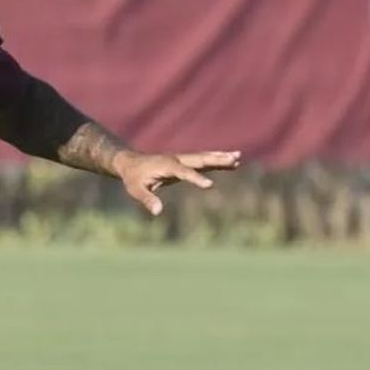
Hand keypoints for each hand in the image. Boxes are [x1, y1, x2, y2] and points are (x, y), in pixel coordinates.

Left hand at [114, 150, 241, 216]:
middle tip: (234, 159)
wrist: (131, 163)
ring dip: (221, 157)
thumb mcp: (136, 190)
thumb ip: (147, 200)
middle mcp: (177, 160)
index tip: (210, 185)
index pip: (184, 173)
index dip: (197, 179)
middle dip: (217, 160)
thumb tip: (158, 212)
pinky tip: (231, 162)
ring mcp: (182, 159)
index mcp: (166, 166)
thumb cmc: (133, 178)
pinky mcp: (185, 163)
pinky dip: (217, 161)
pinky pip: (203, 161)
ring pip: (204, 158)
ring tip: (238, 157)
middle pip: (200, 159)